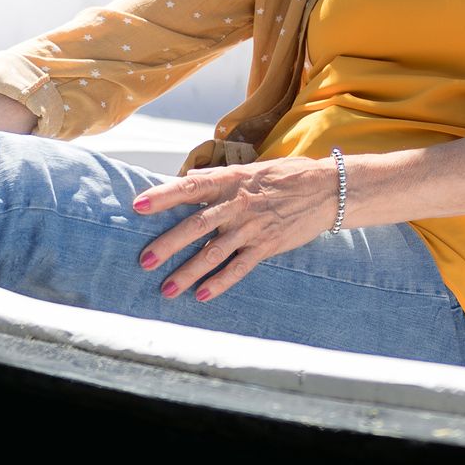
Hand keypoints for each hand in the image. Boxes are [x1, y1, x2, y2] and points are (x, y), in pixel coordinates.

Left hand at [132, 157, 339, 300]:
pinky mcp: (266, 246)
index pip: (190, 187)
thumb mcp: (248, 169)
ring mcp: (252, 228)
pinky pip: (239, 268)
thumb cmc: (283, 176)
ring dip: (188, 272)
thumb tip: (186, 180)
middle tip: (145, 261)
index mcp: (229, 181)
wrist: (326, 189)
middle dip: (168, 244)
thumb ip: (217, 178)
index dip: (163, 196)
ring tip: (166, 289)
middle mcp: (238, 205)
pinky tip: (201, 295)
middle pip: (196, 226)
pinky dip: (220, 283)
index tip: (138, 205)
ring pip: (213, 253)